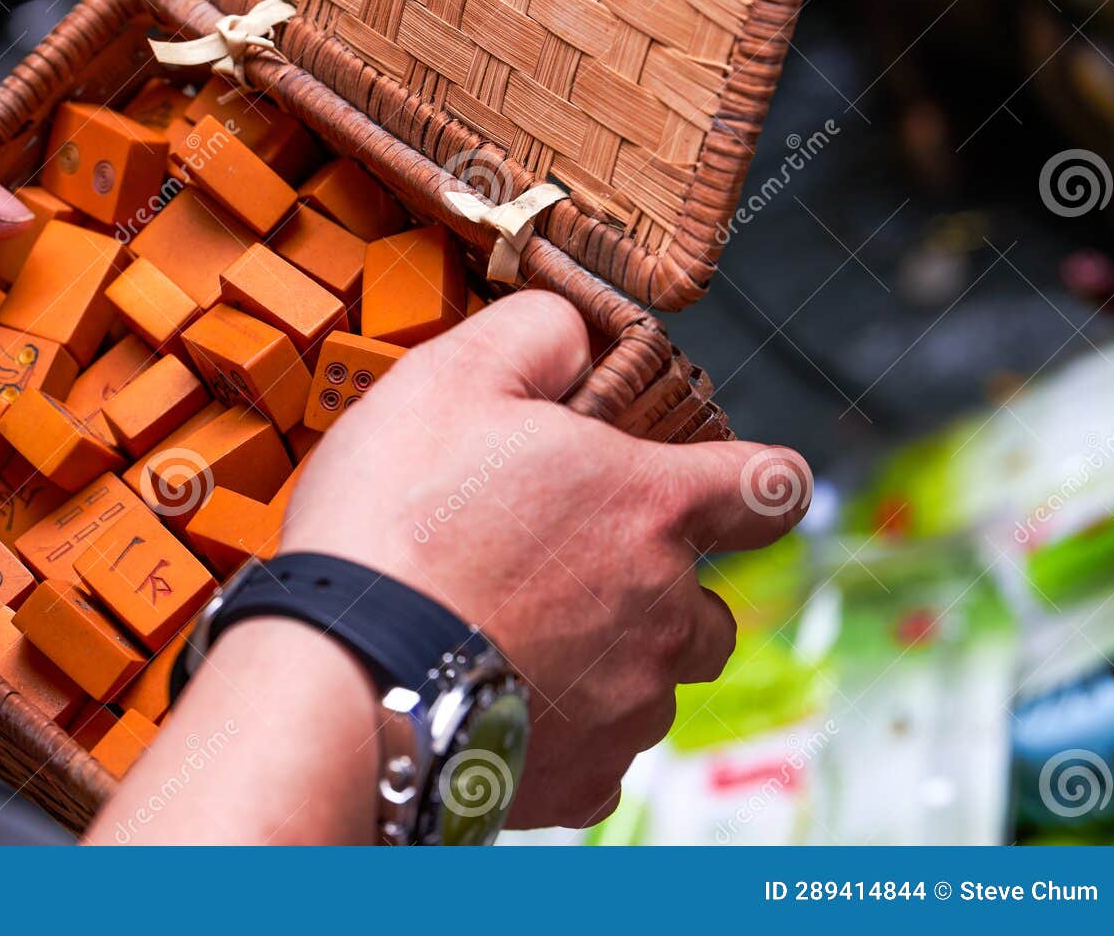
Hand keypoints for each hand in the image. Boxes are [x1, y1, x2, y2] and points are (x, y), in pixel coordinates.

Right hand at [281, 291, 809, 829]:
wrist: (340, 671)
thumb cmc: (392, 520)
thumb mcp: (450, 377)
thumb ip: (536, 334)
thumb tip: (575, 333)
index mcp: (650, 508)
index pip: (772, 488)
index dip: (756, 482)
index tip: (730, 490)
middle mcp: (662, 612)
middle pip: (706, 605)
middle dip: (654, 589)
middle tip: (556, 572)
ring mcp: (629, 705)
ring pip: (651, 682)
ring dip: (606, 661)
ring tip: (507, 638)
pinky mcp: (583, 780)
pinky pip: (601, 756)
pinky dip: (564, 732)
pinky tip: (495, 697)